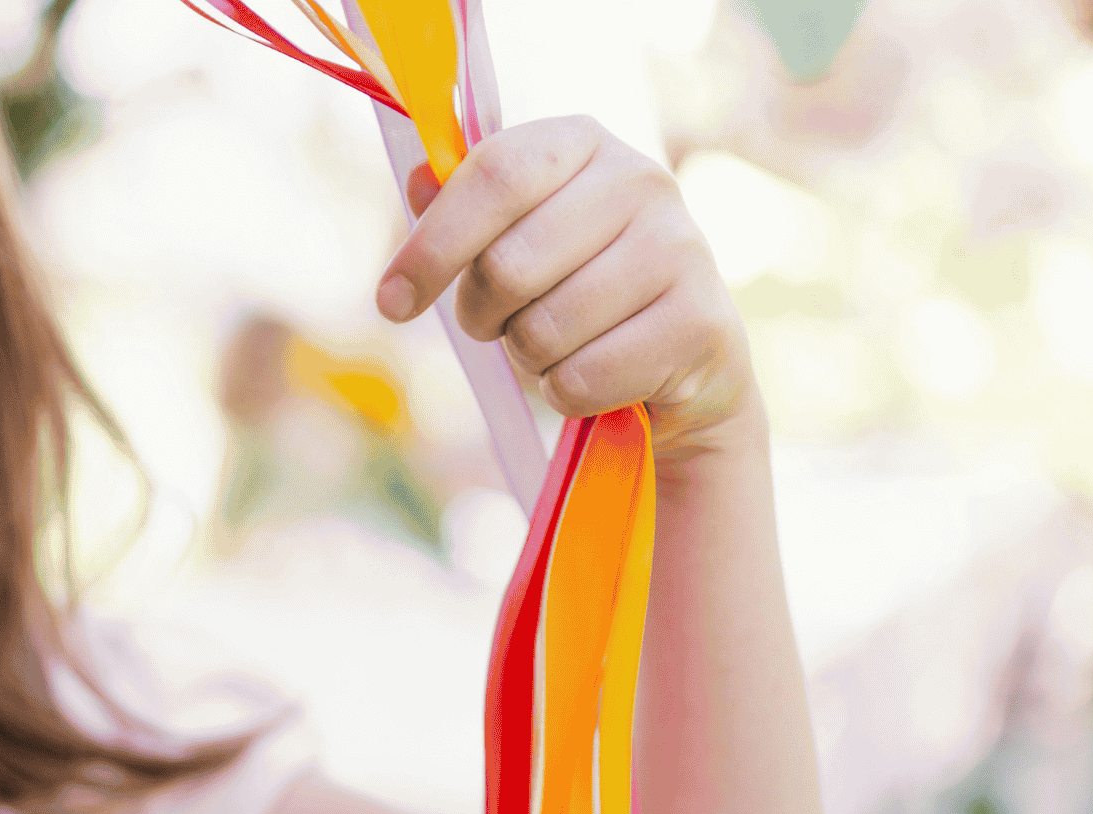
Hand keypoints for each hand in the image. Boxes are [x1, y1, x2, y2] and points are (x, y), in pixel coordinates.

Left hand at [377, 116, 762, 465]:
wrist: (681, 364)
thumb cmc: (575, 291)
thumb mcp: (514, 240)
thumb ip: (463, 207)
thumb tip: (417, 178)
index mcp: (583, 143)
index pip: (495, 175)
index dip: (433, 244)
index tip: (390, 302)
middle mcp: (642, 180)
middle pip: (508, 264)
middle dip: (482, 314)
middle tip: (498, 323)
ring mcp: (681, 248)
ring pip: (542, 330)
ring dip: (529, 357)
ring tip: (560, 343)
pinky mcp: (701, 322)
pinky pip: (582, 379)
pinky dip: (568, 393)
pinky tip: (598, 373)